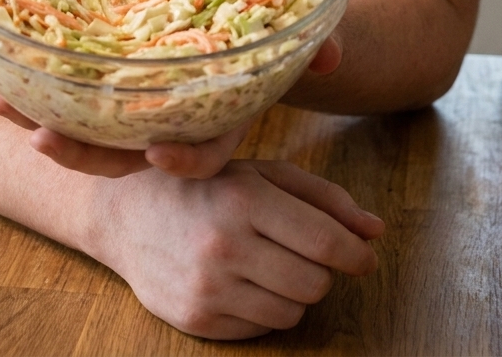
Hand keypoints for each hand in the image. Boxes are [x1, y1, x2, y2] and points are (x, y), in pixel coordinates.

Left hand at [0, 31, 342, 177]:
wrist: (237, 29)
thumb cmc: (261, 38)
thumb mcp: (284, 40)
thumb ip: (307, 45)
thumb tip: (330, 52)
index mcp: (214, 115)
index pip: (204, 152)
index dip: (184, 160)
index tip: (158, 156)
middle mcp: (168, 119)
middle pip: (124, 150)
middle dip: (82, 149)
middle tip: (41, 138)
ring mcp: (132, 104)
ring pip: (86, 127)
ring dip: (41, 119)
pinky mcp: (103, 79)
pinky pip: (66, 91)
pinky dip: (32, 86)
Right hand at [97, 159, 383, 338]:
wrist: (126, 213)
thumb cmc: (206, 186)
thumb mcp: (262, 173)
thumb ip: (323, 198)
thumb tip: (375, 231)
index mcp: (245, 197)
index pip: (325, 242)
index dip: (356, 254)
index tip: (363, 256)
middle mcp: (225, 244)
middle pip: (315, 283)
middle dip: (321, 271)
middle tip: (302, 253)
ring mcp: (208, 286)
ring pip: (292, 311)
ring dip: (294, 291)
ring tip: (269, 263)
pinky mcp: (196, 319)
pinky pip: (261, 328)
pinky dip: (264, 308)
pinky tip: (242, 280)